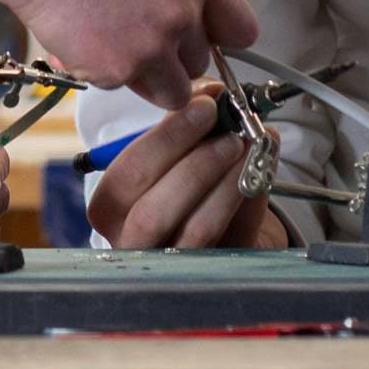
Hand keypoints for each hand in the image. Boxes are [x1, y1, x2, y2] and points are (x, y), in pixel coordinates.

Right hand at [0, 0, 256, 109]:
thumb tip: (205, 33)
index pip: (242, 29)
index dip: (223, 42)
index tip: (207, 46)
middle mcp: (182, 14)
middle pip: (201, 65)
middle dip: (173, 61)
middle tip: (133, 36)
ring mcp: (152, 45)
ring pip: (172, 91)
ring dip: (146, 78)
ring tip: (111, 42)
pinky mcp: (120, 69)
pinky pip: (124, 88)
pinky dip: (105, 73)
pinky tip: (84, 39)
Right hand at [90, 90, 276, 250]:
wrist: (210, 224)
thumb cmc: (179, 181)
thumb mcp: (171, 151)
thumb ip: (186, 123)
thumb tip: (212, 94)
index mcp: (110, 208)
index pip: (126, 176)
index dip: (166, 138)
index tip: (203, 106)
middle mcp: (132, 242)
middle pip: (152, 213)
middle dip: (196, 165)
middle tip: (229, 131)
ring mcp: (171, 266)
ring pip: (194, 232)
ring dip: (225, 184)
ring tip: (246, 149)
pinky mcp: (210, 274)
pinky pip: (231, 241)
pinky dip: (247, 202)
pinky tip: (258, 173)